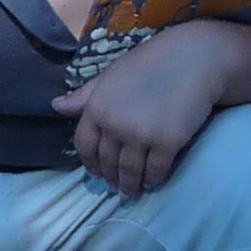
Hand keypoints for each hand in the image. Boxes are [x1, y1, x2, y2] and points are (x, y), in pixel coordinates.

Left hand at [52, 29, 233, 197]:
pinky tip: (153, 181)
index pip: (84, 146)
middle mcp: (114, 123)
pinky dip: (154, 179)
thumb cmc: (152, 63)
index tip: (97, 173)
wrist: (194, 58)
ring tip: (132, 192)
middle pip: (107, 162)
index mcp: (97, 106)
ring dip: (130, 185)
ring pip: (130, 172)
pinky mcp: (167, 142)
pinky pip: (156, 171)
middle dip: (111, 178)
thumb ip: (85, 95)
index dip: (90, 163)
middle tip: (117, 187)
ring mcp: (140, 134)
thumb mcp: (112, 75)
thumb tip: (55, 106)